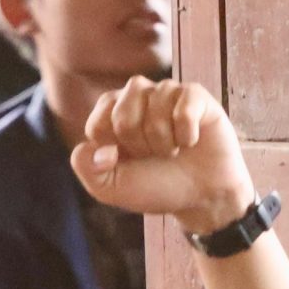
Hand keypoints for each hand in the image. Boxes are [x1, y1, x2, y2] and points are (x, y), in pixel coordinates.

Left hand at [70, 79, 256, 236]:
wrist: (202, 197)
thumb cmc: (156, 187)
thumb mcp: (112, 189)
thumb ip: (87, 169)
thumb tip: (90, 147)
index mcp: (111, 113)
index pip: (97, 126)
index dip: (114, 154)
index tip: (130, 163)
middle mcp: (137, 96)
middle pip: (123, 118)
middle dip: (141, 148)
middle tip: (155, 156)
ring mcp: (166, 92)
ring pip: (155, 114)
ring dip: (166, 144)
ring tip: (175, 150)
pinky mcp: (195, 95)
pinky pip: (183, 109)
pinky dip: (187, 135)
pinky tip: (192, 141)